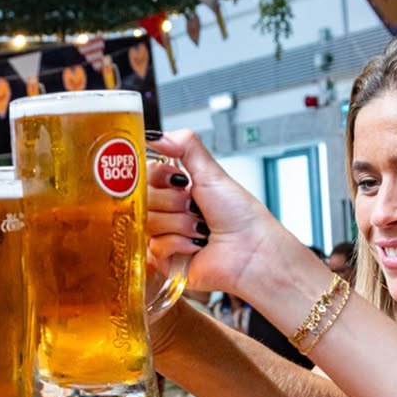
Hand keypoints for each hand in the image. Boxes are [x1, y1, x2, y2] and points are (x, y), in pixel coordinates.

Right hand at [147, 130, 278, 297]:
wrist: (251, 250)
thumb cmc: (240, 214)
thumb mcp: (212, 172)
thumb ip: (185, 146)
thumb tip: (157, 135)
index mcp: (178, 189)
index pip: (146, 175)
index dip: (159, 177)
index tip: (179, 181)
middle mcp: (170, 211)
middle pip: (144, 199)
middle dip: (174, 202)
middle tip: (194, 206)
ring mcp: (166, 235)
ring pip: (149, 223)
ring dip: (180, 224)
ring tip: (200, 229)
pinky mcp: (165, 260)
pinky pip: (155, 247)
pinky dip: (179, 245)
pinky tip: (196, 245)